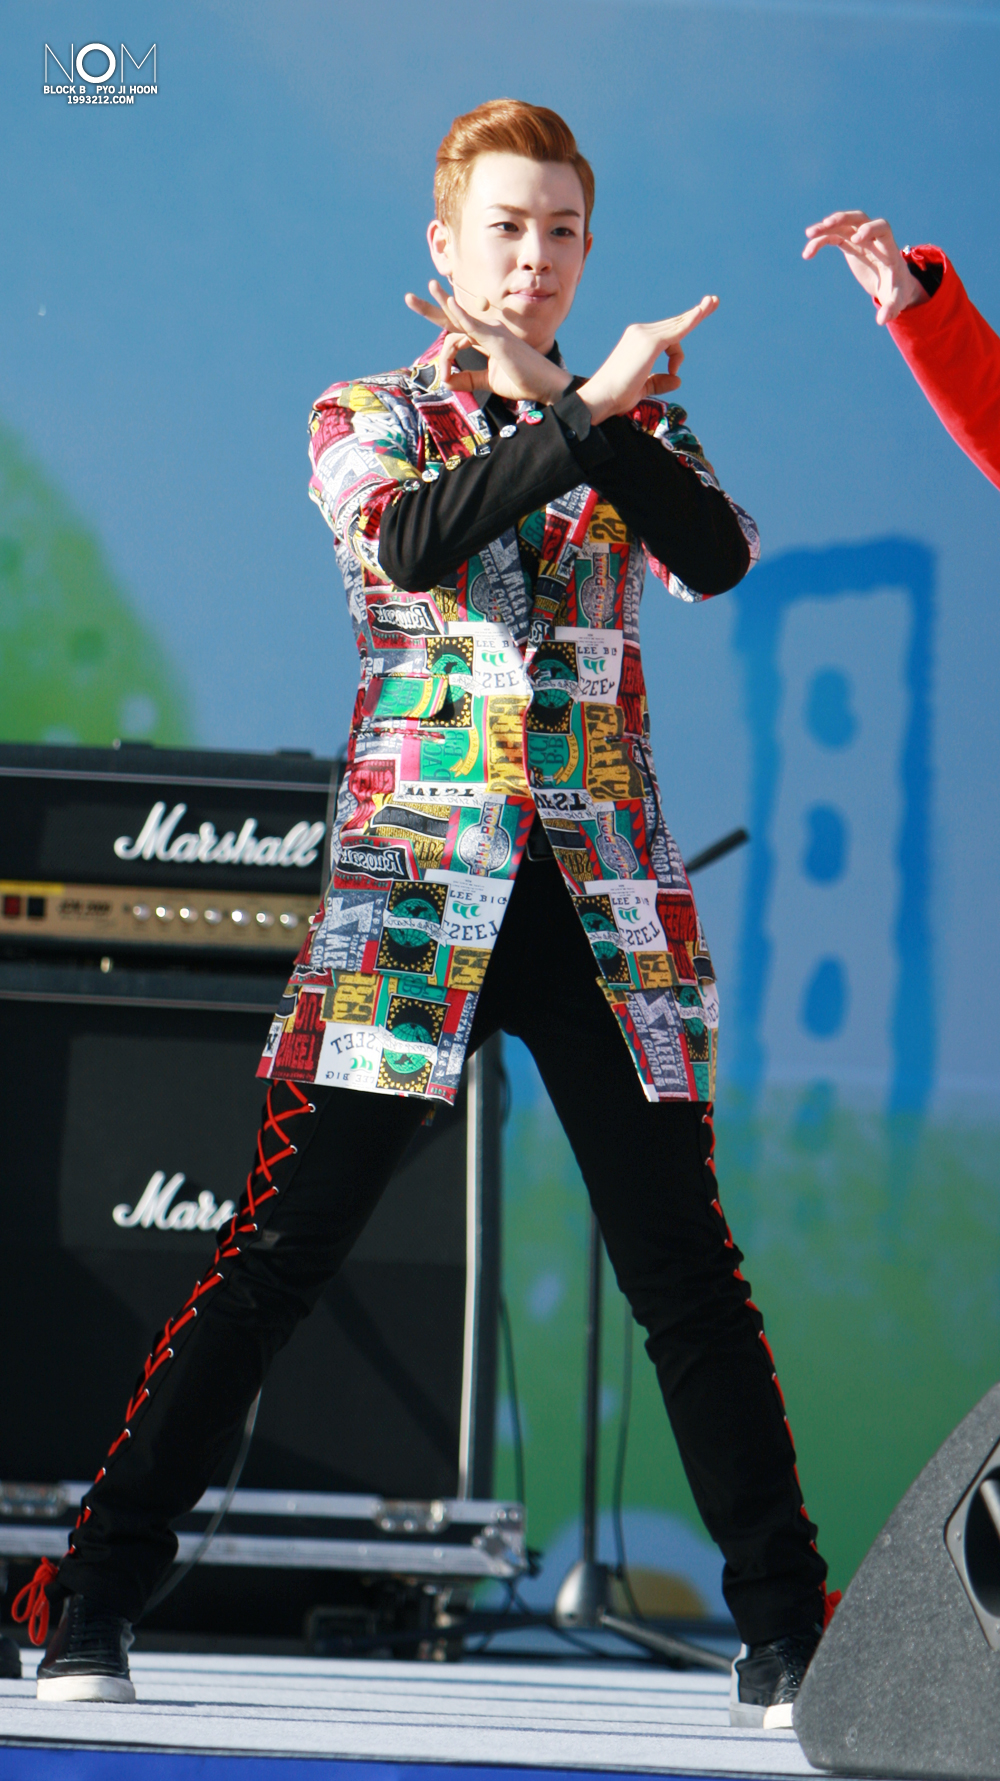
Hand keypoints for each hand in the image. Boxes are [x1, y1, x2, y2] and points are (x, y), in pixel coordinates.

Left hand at [404, 281, 570, 404]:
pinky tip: (449, 304)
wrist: (546, 386)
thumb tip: (447, 382)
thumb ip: (469, 379)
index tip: (444, 378)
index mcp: (485, 340)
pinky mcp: (498, 341)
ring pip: (458, 320)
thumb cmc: (523, 382)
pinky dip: (461, 315)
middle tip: (408, 298)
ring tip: (416, 297)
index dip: (444, 352)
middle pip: (453, 317)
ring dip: (437, 310)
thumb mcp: (489, 382)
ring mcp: (493, 333)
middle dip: (430, 308)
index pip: (456, 332)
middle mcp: (488, 331)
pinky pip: (475, 326)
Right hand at [574, 297, 718, 425]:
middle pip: (675, 323)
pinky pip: (676, 331)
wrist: (601, 397)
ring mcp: (644, 335)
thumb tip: (678, 379)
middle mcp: (640, 332)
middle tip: (715, 300)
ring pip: (678, 327)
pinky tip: (702, 312)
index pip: (667, 332)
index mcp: (637, 340)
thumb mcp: (643, 387)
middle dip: (696, 312)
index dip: (685, 325)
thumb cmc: (617, 395)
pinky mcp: (650, 342)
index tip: (701, 314)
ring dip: (698, 314)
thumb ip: (659, 381)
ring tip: (714, 302)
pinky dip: (691, 321)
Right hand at [803, 211, 929, 324]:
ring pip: (842, 224)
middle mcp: (873, 238)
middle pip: (859, 217)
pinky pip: (833, 236)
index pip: (882, 228)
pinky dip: (820, 241)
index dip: (870, 229)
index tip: (857, 238)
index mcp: (887, 248)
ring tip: (809, 234)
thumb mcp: (896, 300)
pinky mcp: (849, 244)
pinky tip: (807, 254)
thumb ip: (892, 308)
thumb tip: (882, 321)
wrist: (892, 283)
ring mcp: (860, 238)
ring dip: (826, 226)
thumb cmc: (897, 290)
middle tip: (827, 224)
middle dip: (844, 218)